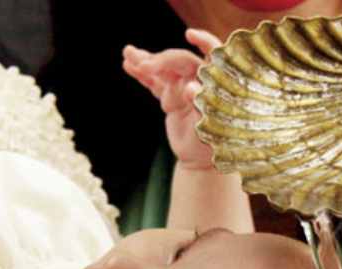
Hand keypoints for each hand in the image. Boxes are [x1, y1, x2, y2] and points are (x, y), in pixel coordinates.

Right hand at [123, 28, 221, 170]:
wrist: (201, 160)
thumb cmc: (213, 142)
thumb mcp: (209, 125)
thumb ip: (200, 103)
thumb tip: (189, 87)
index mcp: (214, 81)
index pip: (212, 55)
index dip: (203, 41)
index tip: (189, 34)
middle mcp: (198, 80)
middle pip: (179, 61)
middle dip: (160, 60)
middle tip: (144, 65)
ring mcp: (182, 87)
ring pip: (163, 69)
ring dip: (145, 61)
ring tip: (128, 54)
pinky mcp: (169, 97)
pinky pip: (154, 82)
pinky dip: (141, 75)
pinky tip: (127, 64)